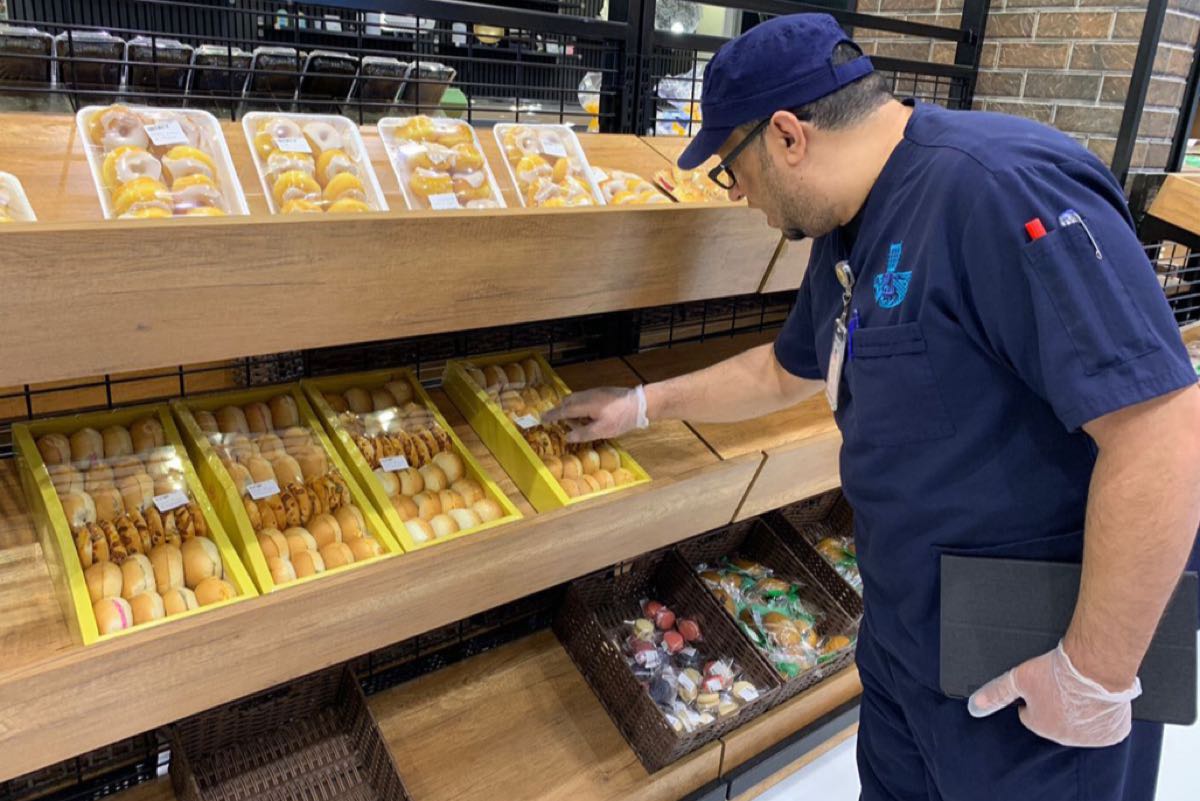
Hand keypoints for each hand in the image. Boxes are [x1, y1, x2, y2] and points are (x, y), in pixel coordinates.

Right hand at [542, 385, 648, 442]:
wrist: (641, 403)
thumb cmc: (621, 418)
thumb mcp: (602, 431)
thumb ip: (583, 434)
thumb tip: (567, 437)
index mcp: (584, 405)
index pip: (563, 410)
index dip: (552, 415)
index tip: (541, 418)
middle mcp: (587, 395)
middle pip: (567, 402)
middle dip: (561, 411)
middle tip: (560, 423)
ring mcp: (595, 392)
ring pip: (576, 399)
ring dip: (572, 410)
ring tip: (579, 423)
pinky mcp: (602, 392)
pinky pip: (585, 398)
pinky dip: (581, 407)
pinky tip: (590, 416)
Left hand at [967, 641, 1140, 747]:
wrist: (1096, 668)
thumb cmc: (1057, 672)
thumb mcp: (1019, 678)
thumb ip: (996, 692)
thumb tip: (975, 706)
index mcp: (1041, 725)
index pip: (1030, 713)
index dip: (1034, 696)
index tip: (1042, 684)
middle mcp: (1065, 737)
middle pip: (1055, 719)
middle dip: (1056, 705)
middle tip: (1062, 684)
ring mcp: (1091, 737)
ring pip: (1081, 723)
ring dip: (1079, 711)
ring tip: (1080, 689)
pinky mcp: (1113, 732)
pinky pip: (1105, 726)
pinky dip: (1103, 715)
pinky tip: (1098, 699)